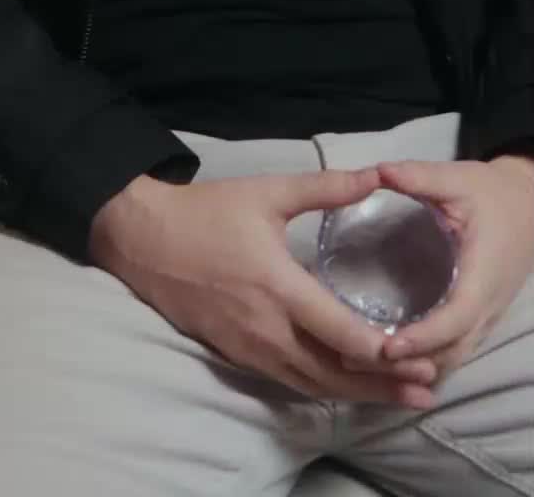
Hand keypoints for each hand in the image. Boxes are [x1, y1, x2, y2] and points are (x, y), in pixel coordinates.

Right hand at [89, 164, 438, 408]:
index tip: (419, 354)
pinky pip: (290, 382)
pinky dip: (324, 387)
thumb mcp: (266, 192)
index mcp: (277, 286)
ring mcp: (250, 348)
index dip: (381, 350)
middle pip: (334, 372)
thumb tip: (374, 176)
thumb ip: (323, 188)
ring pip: (313, 385)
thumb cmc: (206, 212)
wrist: (145, 238)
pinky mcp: (238, 356)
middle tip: (426, 387)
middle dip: (382, 384)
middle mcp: (267, 328)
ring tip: (401, 395)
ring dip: (358, 394)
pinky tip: (348, 386)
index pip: (338, 332)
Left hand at [380, 154, 533, 379]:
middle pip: (451, 352)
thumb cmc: (490, 194)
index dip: (423, 338)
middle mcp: (487, 307)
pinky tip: (391, 359)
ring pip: (453, 359)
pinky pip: (455, 351)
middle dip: (408, 363)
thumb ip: (419, 177)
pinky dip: (426, 362)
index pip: (455, 320)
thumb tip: (377, 171)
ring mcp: (486, 319)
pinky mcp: (479, 321)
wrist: (528, 208)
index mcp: (482, 276)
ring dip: (414, 368)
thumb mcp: (456, 179)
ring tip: (363, 363)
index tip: (387, 347)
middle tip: (356, 359)